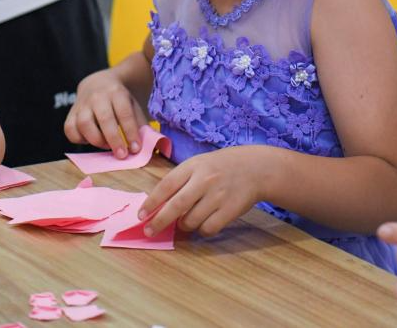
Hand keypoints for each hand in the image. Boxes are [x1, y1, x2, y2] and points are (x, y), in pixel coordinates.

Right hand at [64, 69, 146, 158]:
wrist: (97, 83)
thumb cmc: (119, 100)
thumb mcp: (132, 105)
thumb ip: (139, 124)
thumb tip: (150, 145)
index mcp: (116, 92)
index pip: (124, 113)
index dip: (130, 132)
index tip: (136, 149)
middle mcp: (97, 96)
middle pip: (104, 119)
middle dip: (114, 139)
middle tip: (122, 155)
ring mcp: (82, 104)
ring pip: (84, 124)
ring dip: (96, 140)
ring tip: (107, 146)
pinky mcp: (70, 113)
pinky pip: (70, 129)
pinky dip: (79, 139)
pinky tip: (90, 140)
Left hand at [139, 147, 262, 237]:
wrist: (255, 168)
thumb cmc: (219, 167)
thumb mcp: (198, 165)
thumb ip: (179, 181)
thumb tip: (156, 206)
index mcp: (193, 166)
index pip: (166, 185)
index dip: (151, 202)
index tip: (141, 215)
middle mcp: (205, 180)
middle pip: (176, 206)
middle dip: (159, 221)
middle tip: (149, 231)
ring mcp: (218, 196)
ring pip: (191, 221)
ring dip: (183, 226)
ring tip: (186, 220)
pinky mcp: (230, 210)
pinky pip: (208, 229)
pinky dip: (201, 230)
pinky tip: (202, 223)